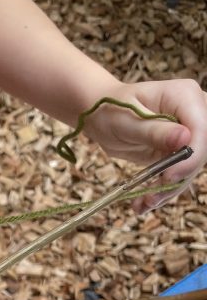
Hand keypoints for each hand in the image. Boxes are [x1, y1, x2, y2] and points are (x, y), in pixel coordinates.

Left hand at [81, 78, 206, 210]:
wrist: (102, 116)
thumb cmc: (110, 110)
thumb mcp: (127, 121)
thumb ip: (154, 131)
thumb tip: (184, 138)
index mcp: (184, 96)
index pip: (201, 128)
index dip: (190, 156)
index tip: (168, 177)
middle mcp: (194, 112)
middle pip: (202, 150)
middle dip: (179, 178)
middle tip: (151, 197)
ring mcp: (190, 132)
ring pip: (191, 167)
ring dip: (169, 190)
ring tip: (143, 203)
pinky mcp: (181, 151)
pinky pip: (180, 174)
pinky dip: (163, 190)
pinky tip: (143, 203)